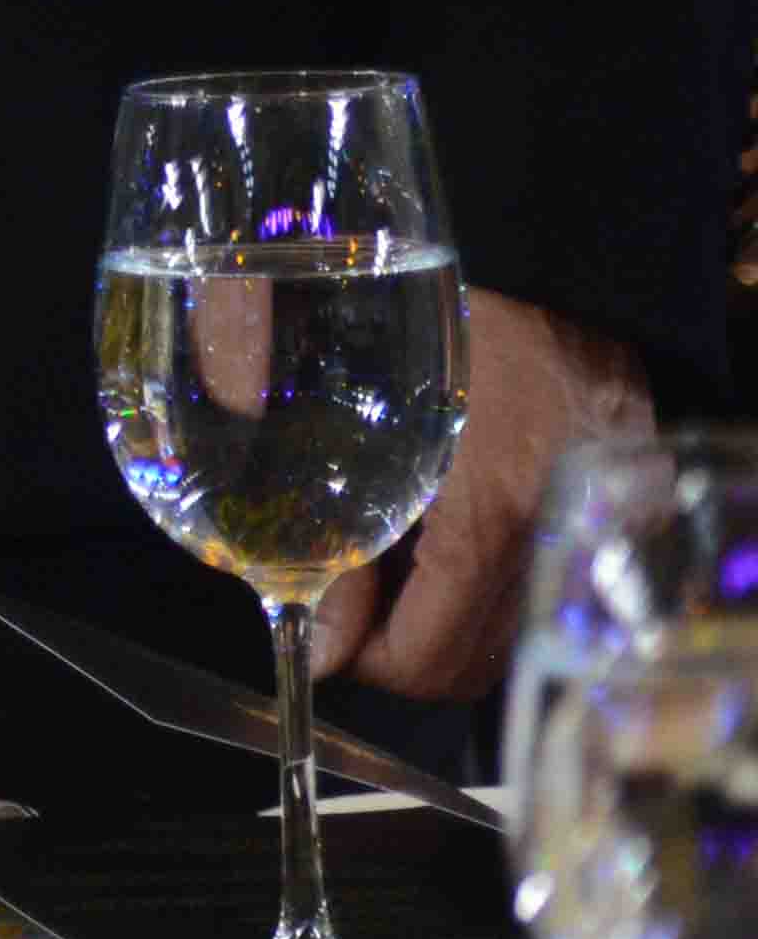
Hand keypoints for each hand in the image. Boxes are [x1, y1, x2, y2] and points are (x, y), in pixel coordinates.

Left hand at [313, 283, 655, 693]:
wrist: (563, 273)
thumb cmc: (450, 317)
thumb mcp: (363, 398)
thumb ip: (328, 512)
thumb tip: (315, 625)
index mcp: (495, 505)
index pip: (427, 650)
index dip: (358, 657)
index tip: (315, 635)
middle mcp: (561, 540)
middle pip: (470, 665)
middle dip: (395, 653)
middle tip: (342, 607)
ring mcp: (602, 541)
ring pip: (508, 643)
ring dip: (439, 631)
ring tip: (385, 570)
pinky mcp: (624, 531)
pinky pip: (542, 600)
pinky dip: (485, 599)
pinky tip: (439, 545)